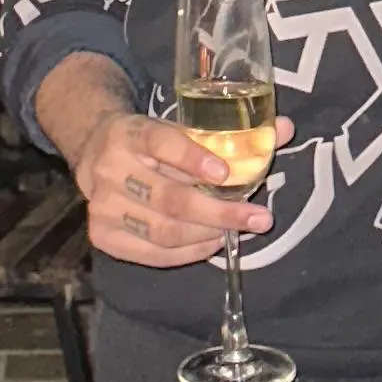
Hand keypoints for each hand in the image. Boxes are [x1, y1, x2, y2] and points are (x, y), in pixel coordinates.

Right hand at [73, 107, 295, 268]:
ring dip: (208, 235)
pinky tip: (210, 244)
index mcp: (129, 132)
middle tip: (259, 218)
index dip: (193, 158)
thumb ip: (231, 132)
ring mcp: (101, 205)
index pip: (161, 143)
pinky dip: (188, 252)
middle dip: (220, 212)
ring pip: (164, 231)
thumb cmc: (150, 142)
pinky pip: (152, 253)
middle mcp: (110, 168)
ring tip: (237, 230)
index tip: (225, 174)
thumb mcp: (180, 127)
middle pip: (169, 199)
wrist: (95, 152)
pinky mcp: (101, 234)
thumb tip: (287, 130)